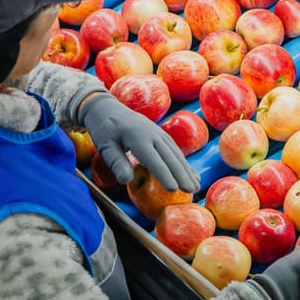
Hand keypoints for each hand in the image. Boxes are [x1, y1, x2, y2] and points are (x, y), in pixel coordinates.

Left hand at [78, 93, 199, 192]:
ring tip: (196, 185)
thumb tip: (127, 181)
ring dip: (187, 169)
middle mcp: (152, 134)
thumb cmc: (103, 130)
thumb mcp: (105, 146)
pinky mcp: (160, 133)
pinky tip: (190, 172)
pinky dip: (183, 161)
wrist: (106, 108)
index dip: (165, 175)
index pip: (154, 160)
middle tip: (192, 191)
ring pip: (176, 153)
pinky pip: (174, 148)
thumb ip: (116, 162)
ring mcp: (158, 132)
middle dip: (182, 175)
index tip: (174, 189)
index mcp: (137, 137)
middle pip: (170, 157)